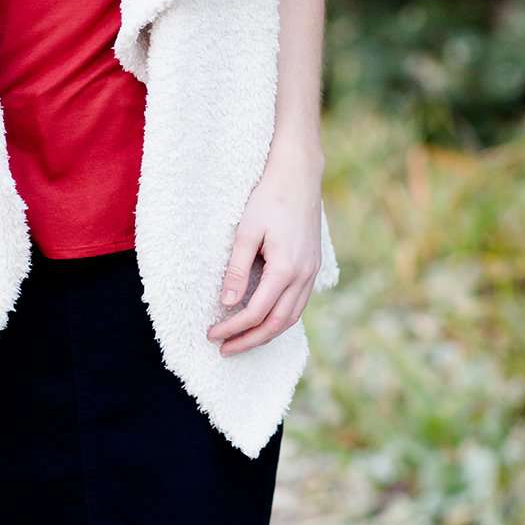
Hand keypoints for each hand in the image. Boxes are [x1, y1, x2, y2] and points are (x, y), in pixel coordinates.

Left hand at [206, 141, 323, 355]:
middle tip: (224, 350)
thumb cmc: (269, 198)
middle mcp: (304, 276)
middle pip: (276, 323)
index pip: (255, 312)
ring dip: (266, 333)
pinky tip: (264, 319)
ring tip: (242, 341)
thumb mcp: (247, 231)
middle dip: (249, 340)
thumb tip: (228, 303)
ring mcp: (312, 272)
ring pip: (291, 317)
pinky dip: (280, 318)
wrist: (299, 175)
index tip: (211, 334)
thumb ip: (237, 269)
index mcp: (286, 269)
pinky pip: (298, 303)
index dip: (232, 328)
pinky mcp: (313, 266)